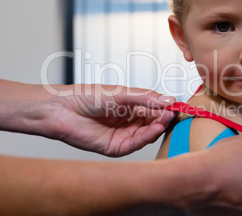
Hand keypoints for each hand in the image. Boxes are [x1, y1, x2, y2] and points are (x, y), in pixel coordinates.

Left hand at [38, 85, 175, 156]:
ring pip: (147, 134)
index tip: (178, 105)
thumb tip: (169, 100)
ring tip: (167, 118)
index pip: (155, 109)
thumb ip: (145, 98)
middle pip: (154, 123)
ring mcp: (123, 135)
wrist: (63, 109)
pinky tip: (155, 128)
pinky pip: (135, 144)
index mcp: (131, 107)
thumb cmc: (87, 96)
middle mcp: (129, 122)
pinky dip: (147, 137)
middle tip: (176, 113)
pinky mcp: (116, 148)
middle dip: (165, 118)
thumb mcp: (121, 93)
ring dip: (159, 127)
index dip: (167, 108)